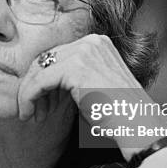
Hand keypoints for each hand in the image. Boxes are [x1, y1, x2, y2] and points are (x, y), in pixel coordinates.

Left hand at [17, 34, 166, 155]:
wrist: (137, 125)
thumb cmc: (119, 114)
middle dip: (34, 86)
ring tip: (31, 115)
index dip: (43, 80)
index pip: (57, 56)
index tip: (40, 103)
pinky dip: (29, 97)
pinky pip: (39, 81)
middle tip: (32, 110)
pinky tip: (30, 113)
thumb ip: (73, 77)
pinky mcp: (74, 68)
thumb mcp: (94, 86)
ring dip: (29, 94)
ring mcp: (83, 52)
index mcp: (97, 43)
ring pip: (39, 69)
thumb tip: (43, 80)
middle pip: (46, 59)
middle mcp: (90, 42)